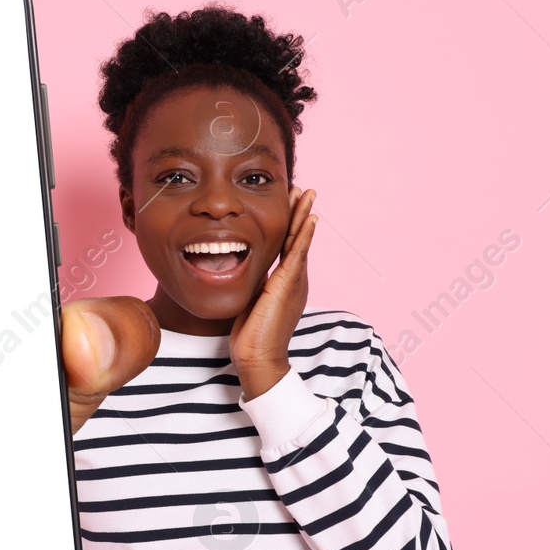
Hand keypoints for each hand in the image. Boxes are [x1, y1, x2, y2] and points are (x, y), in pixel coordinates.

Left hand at [229, 185, 317, 401]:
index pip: (288, 247)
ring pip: (301, 241)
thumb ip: (253, 285)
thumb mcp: (252, 302)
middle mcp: (294, 280)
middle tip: (304, 190)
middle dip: (300, 213)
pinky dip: (305, 234)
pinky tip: (310, 218)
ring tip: (308, 194)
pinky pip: (299, 254)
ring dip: (304, 216)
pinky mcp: (289, 286)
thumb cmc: (252, 337)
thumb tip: (239, 271)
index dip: (290, 225)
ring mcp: (294, 282)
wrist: (258, 359)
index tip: (290, 204)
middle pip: (298, 239)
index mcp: (285, 284)